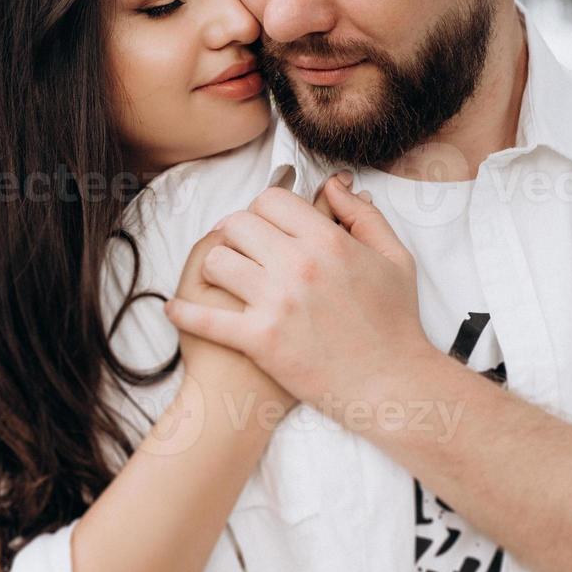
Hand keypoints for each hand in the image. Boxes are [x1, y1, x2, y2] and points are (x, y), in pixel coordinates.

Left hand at [165, 175, 434, 408]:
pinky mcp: (259, 339)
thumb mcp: (395, 258)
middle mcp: (298, 265)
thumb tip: (334, 187)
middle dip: (234, 233)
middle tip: (238, 249)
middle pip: (237, 224)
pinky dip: (184, 312)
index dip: (262, 209)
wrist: (391, 384)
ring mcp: (275, 302)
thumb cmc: (395, 323)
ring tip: (221, 279)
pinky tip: (175, 309)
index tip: (261, 225)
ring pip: (216, 261)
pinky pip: (205, 318)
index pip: (270, 200)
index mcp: (328, 241)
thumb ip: (363, 216)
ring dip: (215, 268)